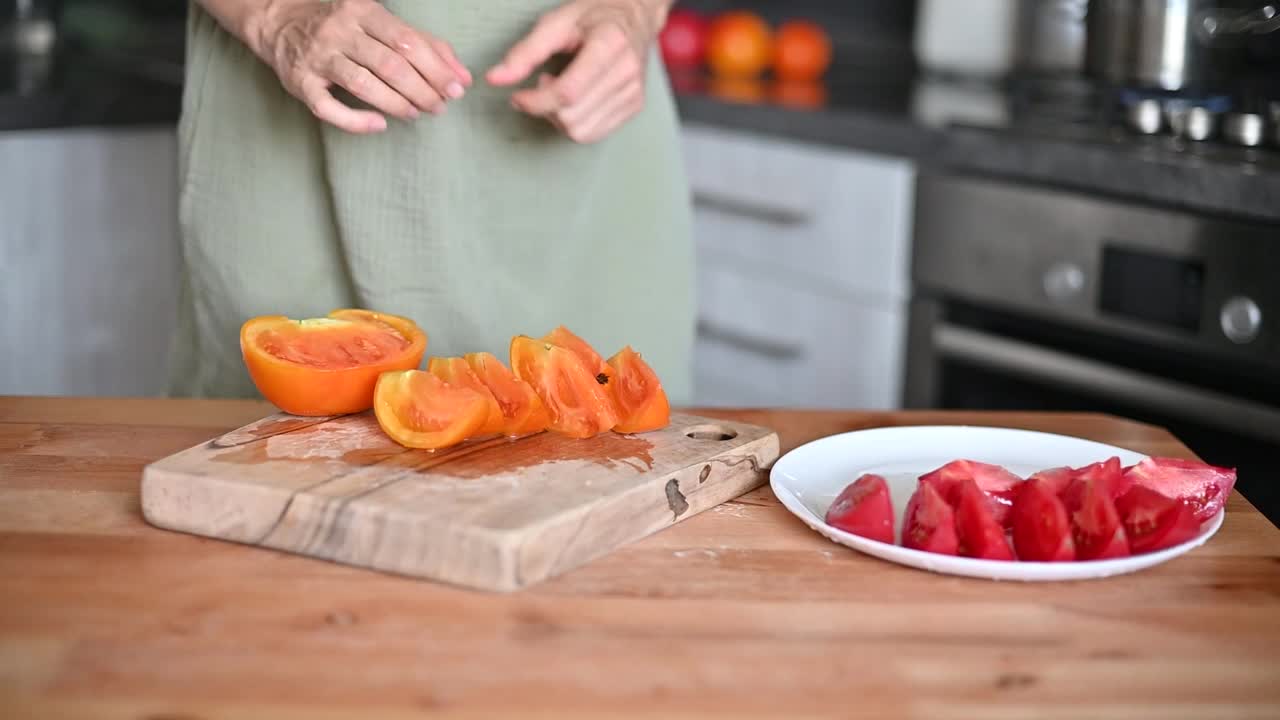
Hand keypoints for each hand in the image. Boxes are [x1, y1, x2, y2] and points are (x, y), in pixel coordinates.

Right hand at [253, 0, 471, 132]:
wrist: (279, 20)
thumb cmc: (343, 25)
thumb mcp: (381, 22)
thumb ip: (424, 44)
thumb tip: (462, 76)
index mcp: (363, 11)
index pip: (407, 42)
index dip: (436, 69)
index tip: (455, 89)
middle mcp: (339, 32)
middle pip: (390, 65)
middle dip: (422, 90)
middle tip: (439, 106)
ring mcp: (318, 57)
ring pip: (363, 85)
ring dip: (396, 104)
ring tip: (415, 113)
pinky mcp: (300, 82)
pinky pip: (328, 108)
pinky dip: (356, 121)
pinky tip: (378, 125)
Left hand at [487, 0, 669, 143]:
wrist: (634, 16)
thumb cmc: (594, 16)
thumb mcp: (556, 22)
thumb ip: (525, 52)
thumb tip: (495, 78)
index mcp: (609, 45)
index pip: (567, 92)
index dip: (535, 101)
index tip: (518, 96)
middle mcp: (626, 72)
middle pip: (572, 116)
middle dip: (545, 108)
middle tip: (542, 84)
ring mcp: (632, 93)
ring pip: (581, 132)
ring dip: (559, 118)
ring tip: (560, 90)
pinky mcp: (634, 107)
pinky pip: (594, 134)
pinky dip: (575, 123)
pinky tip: (574, 101)